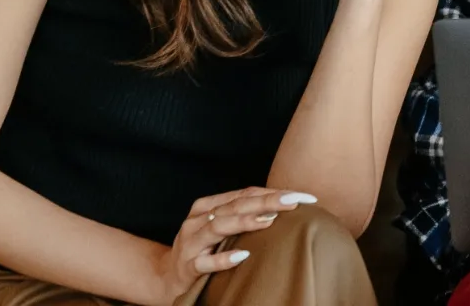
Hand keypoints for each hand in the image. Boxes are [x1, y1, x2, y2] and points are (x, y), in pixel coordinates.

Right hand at [151, 187, 316, 302]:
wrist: (167, 277)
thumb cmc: (203, 249)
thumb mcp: (221, 229)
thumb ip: (245, 216)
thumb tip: (286, 207)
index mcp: (208, 206)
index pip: (244, 194)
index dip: (273, 192)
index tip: (303, 196)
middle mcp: (198, 220)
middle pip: (235, 205)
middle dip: (266, 201)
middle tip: (294, 201)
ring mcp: (191, 243)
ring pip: (218, 227)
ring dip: (244, 222)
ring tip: (269, 219)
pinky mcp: (187, 267)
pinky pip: (205, 262)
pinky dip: (223, 259)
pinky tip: (242, 256)